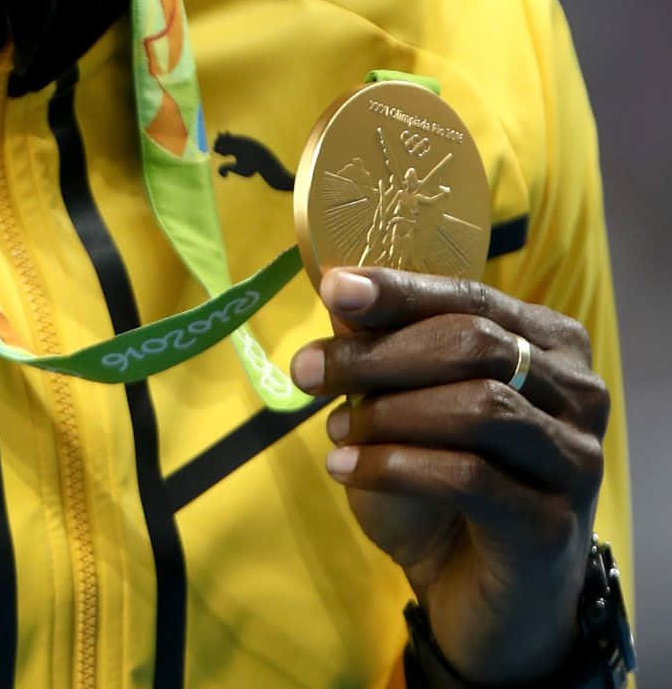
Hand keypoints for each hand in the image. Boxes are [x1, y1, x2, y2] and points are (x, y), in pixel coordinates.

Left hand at [289, 268, 608, 685]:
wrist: (484, 597)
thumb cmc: (444, 484)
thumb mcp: (407, 404)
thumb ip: (385, 348)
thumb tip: (339, 292)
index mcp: (550, 343)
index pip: (471, 297)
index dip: (400, 289)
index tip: (333, 288)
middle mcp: (579, 393)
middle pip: (474, 345)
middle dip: (379, 354)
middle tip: (308, 370)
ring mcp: (577, 460)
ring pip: (478, 407)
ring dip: (389, 412)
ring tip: (334, 430)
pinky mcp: (555, 526)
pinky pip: (468, 478)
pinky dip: (395, 467)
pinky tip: (345, 469)